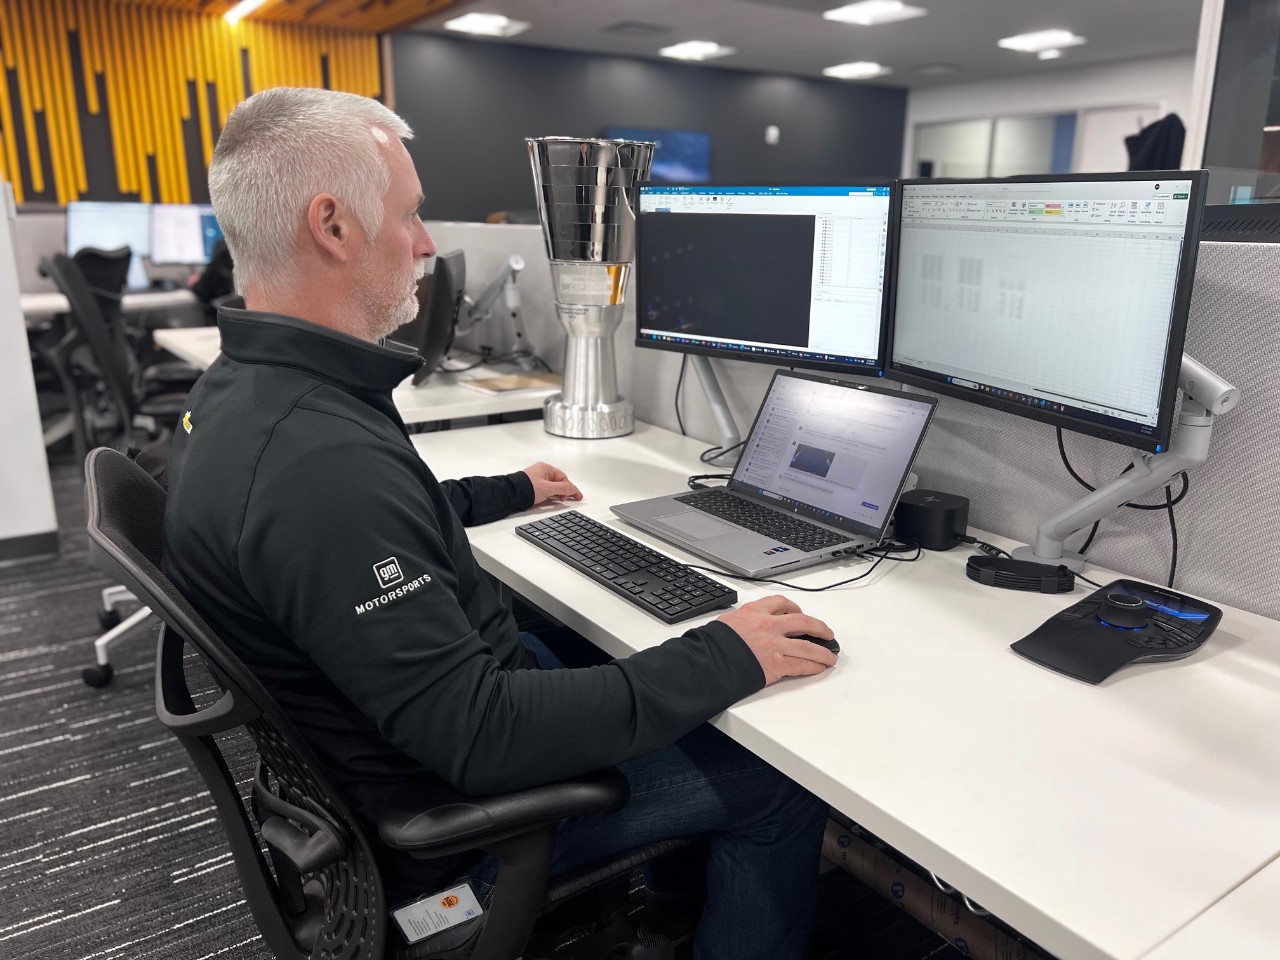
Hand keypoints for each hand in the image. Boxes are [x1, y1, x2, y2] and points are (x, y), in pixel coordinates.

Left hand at [523, 462, 582, 506]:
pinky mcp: (533, 487)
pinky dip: (550, 496)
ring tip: (560, 501)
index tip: (577, 496)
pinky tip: (552, 500)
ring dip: (557, 494)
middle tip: (570, 499)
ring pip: (552, 487)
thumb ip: (563, 488)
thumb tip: (573, 489)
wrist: (511, 494)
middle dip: (565, 491)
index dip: (571, 487)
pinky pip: (546, 490)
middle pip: (558, 482)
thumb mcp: (548, 488)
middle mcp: (541, 472)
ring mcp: (536, 480)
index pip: (563, 477)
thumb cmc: (526, 488)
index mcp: (545, 468)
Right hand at [717, 595, 836, 684]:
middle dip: (819, 628)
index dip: (795, 608)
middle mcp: (769, 625)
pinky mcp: (777, 664)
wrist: (709, 661)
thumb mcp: (727, 622)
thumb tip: (746, 627)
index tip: (799, 612)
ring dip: (823, 652)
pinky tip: (818, 667)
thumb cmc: (713, 644)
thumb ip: (742, 622)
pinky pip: (801, 665)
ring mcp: (775, 645)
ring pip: (808, 646)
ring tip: (830, 656)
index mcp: (755, 612)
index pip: (781, 603)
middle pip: (803, 622)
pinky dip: (813, 666)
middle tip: (826, 633)